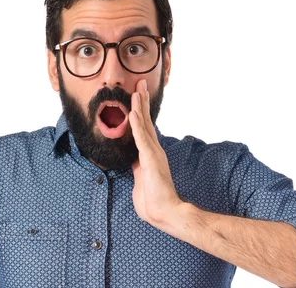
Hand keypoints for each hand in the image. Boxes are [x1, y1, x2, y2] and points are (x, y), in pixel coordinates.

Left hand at [129, 79, 183, 227]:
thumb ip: (137, 167)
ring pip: (144, 125)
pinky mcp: (150, 159)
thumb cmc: (152, 200)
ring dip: (139, 107)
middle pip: (145, 120)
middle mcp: (153, 149)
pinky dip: (136, 125)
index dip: (140, 111)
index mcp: (150, 153)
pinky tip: (132, 113)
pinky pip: (141, 139)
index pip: (144, 127)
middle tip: (140, 83)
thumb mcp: (140, 178)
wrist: (164, 212)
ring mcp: (152, 153)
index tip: (138, 95)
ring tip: (136, 91)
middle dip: (142, 101)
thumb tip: (132, 160)